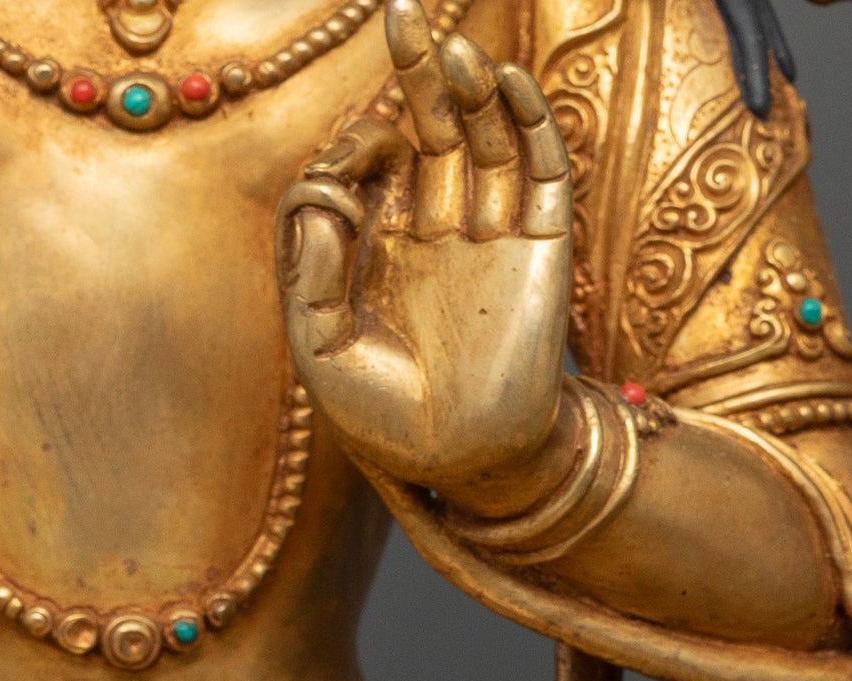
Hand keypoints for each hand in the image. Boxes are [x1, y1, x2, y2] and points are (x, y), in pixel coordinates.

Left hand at [278, 2, 575, 500]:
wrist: (464, 465)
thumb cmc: (387, 422)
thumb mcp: (321, 349)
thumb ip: (312, 273)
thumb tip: (322, 195)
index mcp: (383, 247)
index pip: (374, 161)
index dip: (358, 140)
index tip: (349, 158)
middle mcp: (438, 228)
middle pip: (432, 127)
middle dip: (418, 72)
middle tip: (403, 13)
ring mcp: (491, 232)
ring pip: (484, 137)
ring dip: (470, 87)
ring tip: (452, 48)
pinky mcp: (540, 245)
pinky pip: (538, 167)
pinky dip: (526, 121)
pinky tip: (503, 82)